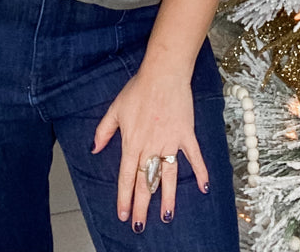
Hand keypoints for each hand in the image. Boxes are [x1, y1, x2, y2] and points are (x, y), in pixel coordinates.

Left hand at [91, 65, 207, 231]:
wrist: (163, 74)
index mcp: (132, 142)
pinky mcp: (185, 134)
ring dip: (167, 197)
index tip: (123, 214)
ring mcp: (169, 141)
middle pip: (146, 182)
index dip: (124, 197)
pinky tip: (204, 187)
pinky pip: (194, 157)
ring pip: (168, 176)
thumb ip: (104, 130)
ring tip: (166, 217)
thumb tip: (95, 148)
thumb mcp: (115, 108)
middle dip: (142, 206)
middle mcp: (150, 146)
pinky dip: (201, 171)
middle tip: (140, 225)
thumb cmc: (139, 89)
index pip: (126, 176)